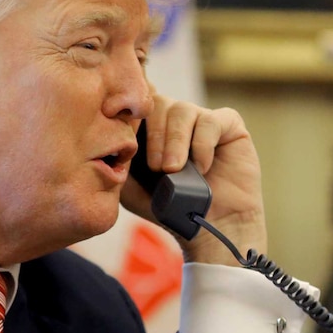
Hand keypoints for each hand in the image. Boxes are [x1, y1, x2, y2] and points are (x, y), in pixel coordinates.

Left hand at [120, 95, 266, 264]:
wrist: (208, 228)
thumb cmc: (168, 208)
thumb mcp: (130, 187)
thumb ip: (114, 161)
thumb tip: (103, 139)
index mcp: (150, 128)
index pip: (135, 106)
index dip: (130, 118)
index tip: (128, 143)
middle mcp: (174, 119)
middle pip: (157, 104)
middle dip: (155, 136)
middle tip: (156, 168)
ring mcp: (201, 119)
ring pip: (182, 109)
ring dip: (175, 141)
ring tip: (174, 169)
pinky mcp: (228, 125)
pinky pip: (211, 120)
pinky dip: (202, 144)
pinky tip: (202, 168)